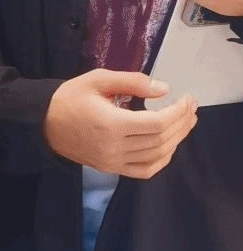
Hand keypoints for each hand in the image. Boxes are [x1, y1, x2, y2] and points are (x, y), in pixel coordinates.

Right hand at [44, 70, 197, 178]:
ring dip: (178, 139)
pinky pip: (143, 171)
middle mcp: (113, 147)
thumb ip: (133, 82)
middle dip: (182, 122)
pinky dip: (162, 160)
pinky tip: (171, 145)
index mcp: (111, 124)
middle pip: (161, 139)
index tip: (188, 99)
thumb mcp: (99, 79)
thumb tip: (164, 89)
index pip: (157, 124)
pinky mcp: (110, 168)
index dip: (178, 112)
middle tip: (192, 107)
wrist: (43, 123)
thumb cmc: (71, 98)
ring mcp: (111, 162)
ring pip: (156, 156)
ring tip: (187, 122)